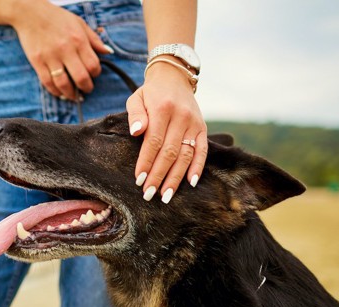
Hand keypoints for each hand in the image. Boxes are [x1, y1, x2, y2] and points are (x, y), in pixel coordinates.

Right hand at [10, 2, 112, 99]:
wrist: (30, 13)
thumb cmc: (57, 18)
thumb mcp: (79, 23)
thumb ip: (94, 39)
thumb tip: (108, 52)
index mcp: (78, 40)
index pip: (93, 65)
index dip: (96, 73)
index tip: (93, 74)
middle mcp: (65, 49)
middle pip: (81, 78)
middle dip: (87, 88)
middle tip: (87, 89)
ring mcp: (50, 57)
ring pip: (63, 84)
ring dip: (71, 94)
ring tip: (74, 96)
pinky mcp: (37, 62)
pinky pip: (47, 82)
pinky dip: (55, 91)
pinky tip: (60, 92)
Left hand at [126, 62, 206, 202]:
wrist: (174, 77)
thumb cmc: (150, 93)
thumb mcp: (136, 98)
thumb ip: (135, 115)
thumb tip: (136, 132)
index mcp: (163, 109)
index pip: (154, 142)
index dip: (146, 163)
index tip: (139, 180)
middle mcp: (181, 117)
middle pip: (170, 153)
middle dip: (159, 176)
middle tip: (148, 194)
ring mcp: (194, 124)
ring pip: (186, 155)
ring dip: (176, 178)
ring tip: (166, 195)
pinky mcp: (202, 128)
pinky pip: (203, 151)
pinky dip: (198, 168)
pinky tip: (191, 183)